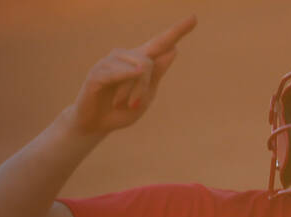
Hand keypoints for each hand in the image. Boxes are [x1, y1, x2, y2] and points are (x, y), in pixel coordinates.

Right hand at [64, 15, 197, 135]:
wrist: (96, 124)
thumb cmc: (122, 110)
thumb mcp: (146, 96)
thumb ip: (157, 75)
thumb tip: (174, 50)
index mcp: (140, 61)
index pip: (161, 43)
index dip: (177, 31)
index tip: (195, 18)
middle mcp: (125, 56)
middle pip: (149, 62)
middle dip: (145, 87)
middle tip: (135, 104)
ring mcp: (109, 61)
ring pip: (136, 69)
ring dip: (133, 91)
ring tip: (121, 103)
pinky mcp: (97, 72)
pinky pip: (117, 73)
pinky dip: (123, 83)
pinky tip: (122, 90)